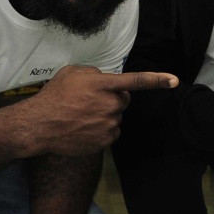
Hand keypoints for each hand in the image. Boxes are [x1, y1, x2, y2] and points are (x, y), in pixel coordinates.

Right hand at [24, 66, 177, 155]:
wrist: (40, 125)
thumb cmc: (54, 96)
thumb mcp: (72, 73)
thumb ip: (94, 74)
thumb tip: (105, 80)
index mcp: (103, 86)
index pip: (135, 81)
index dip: (157, 80)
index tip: (174, 81)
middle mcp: (110, 105)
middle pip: (124, 101)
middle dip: (113, 99)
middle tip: (90, 101)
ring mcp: (109, 124)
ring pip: (116, 117)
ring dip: (105, 115)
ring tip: (81, 115)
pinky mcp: (105, 140)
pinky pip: (111, 133)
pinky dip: (101, 130)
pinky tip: (83, 127)